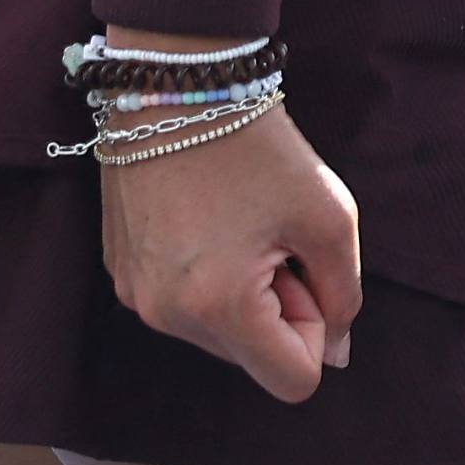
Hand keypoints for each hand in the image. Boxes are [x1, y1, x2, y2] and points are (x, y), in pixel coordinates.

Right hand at [98, 100, 363, 401]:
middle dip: (278, 307)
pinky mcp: (121, 272)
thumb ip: (344, 294)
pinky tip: (208, 216)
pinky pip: (183, 303)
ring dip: (243, 291)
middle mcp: (165, 315)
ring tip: (240, 222)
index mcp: (218, 307)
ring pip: (218, 332)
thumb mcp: (329, 216)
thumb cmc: (260, 146)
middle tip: (274, 235)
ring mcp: (135, 296)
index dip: (317, 332)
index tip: (307, 270)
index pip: (292, 381)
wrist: (176, 83)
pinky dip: (207, 274)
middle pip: (252, 356)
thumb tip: (336, 353)